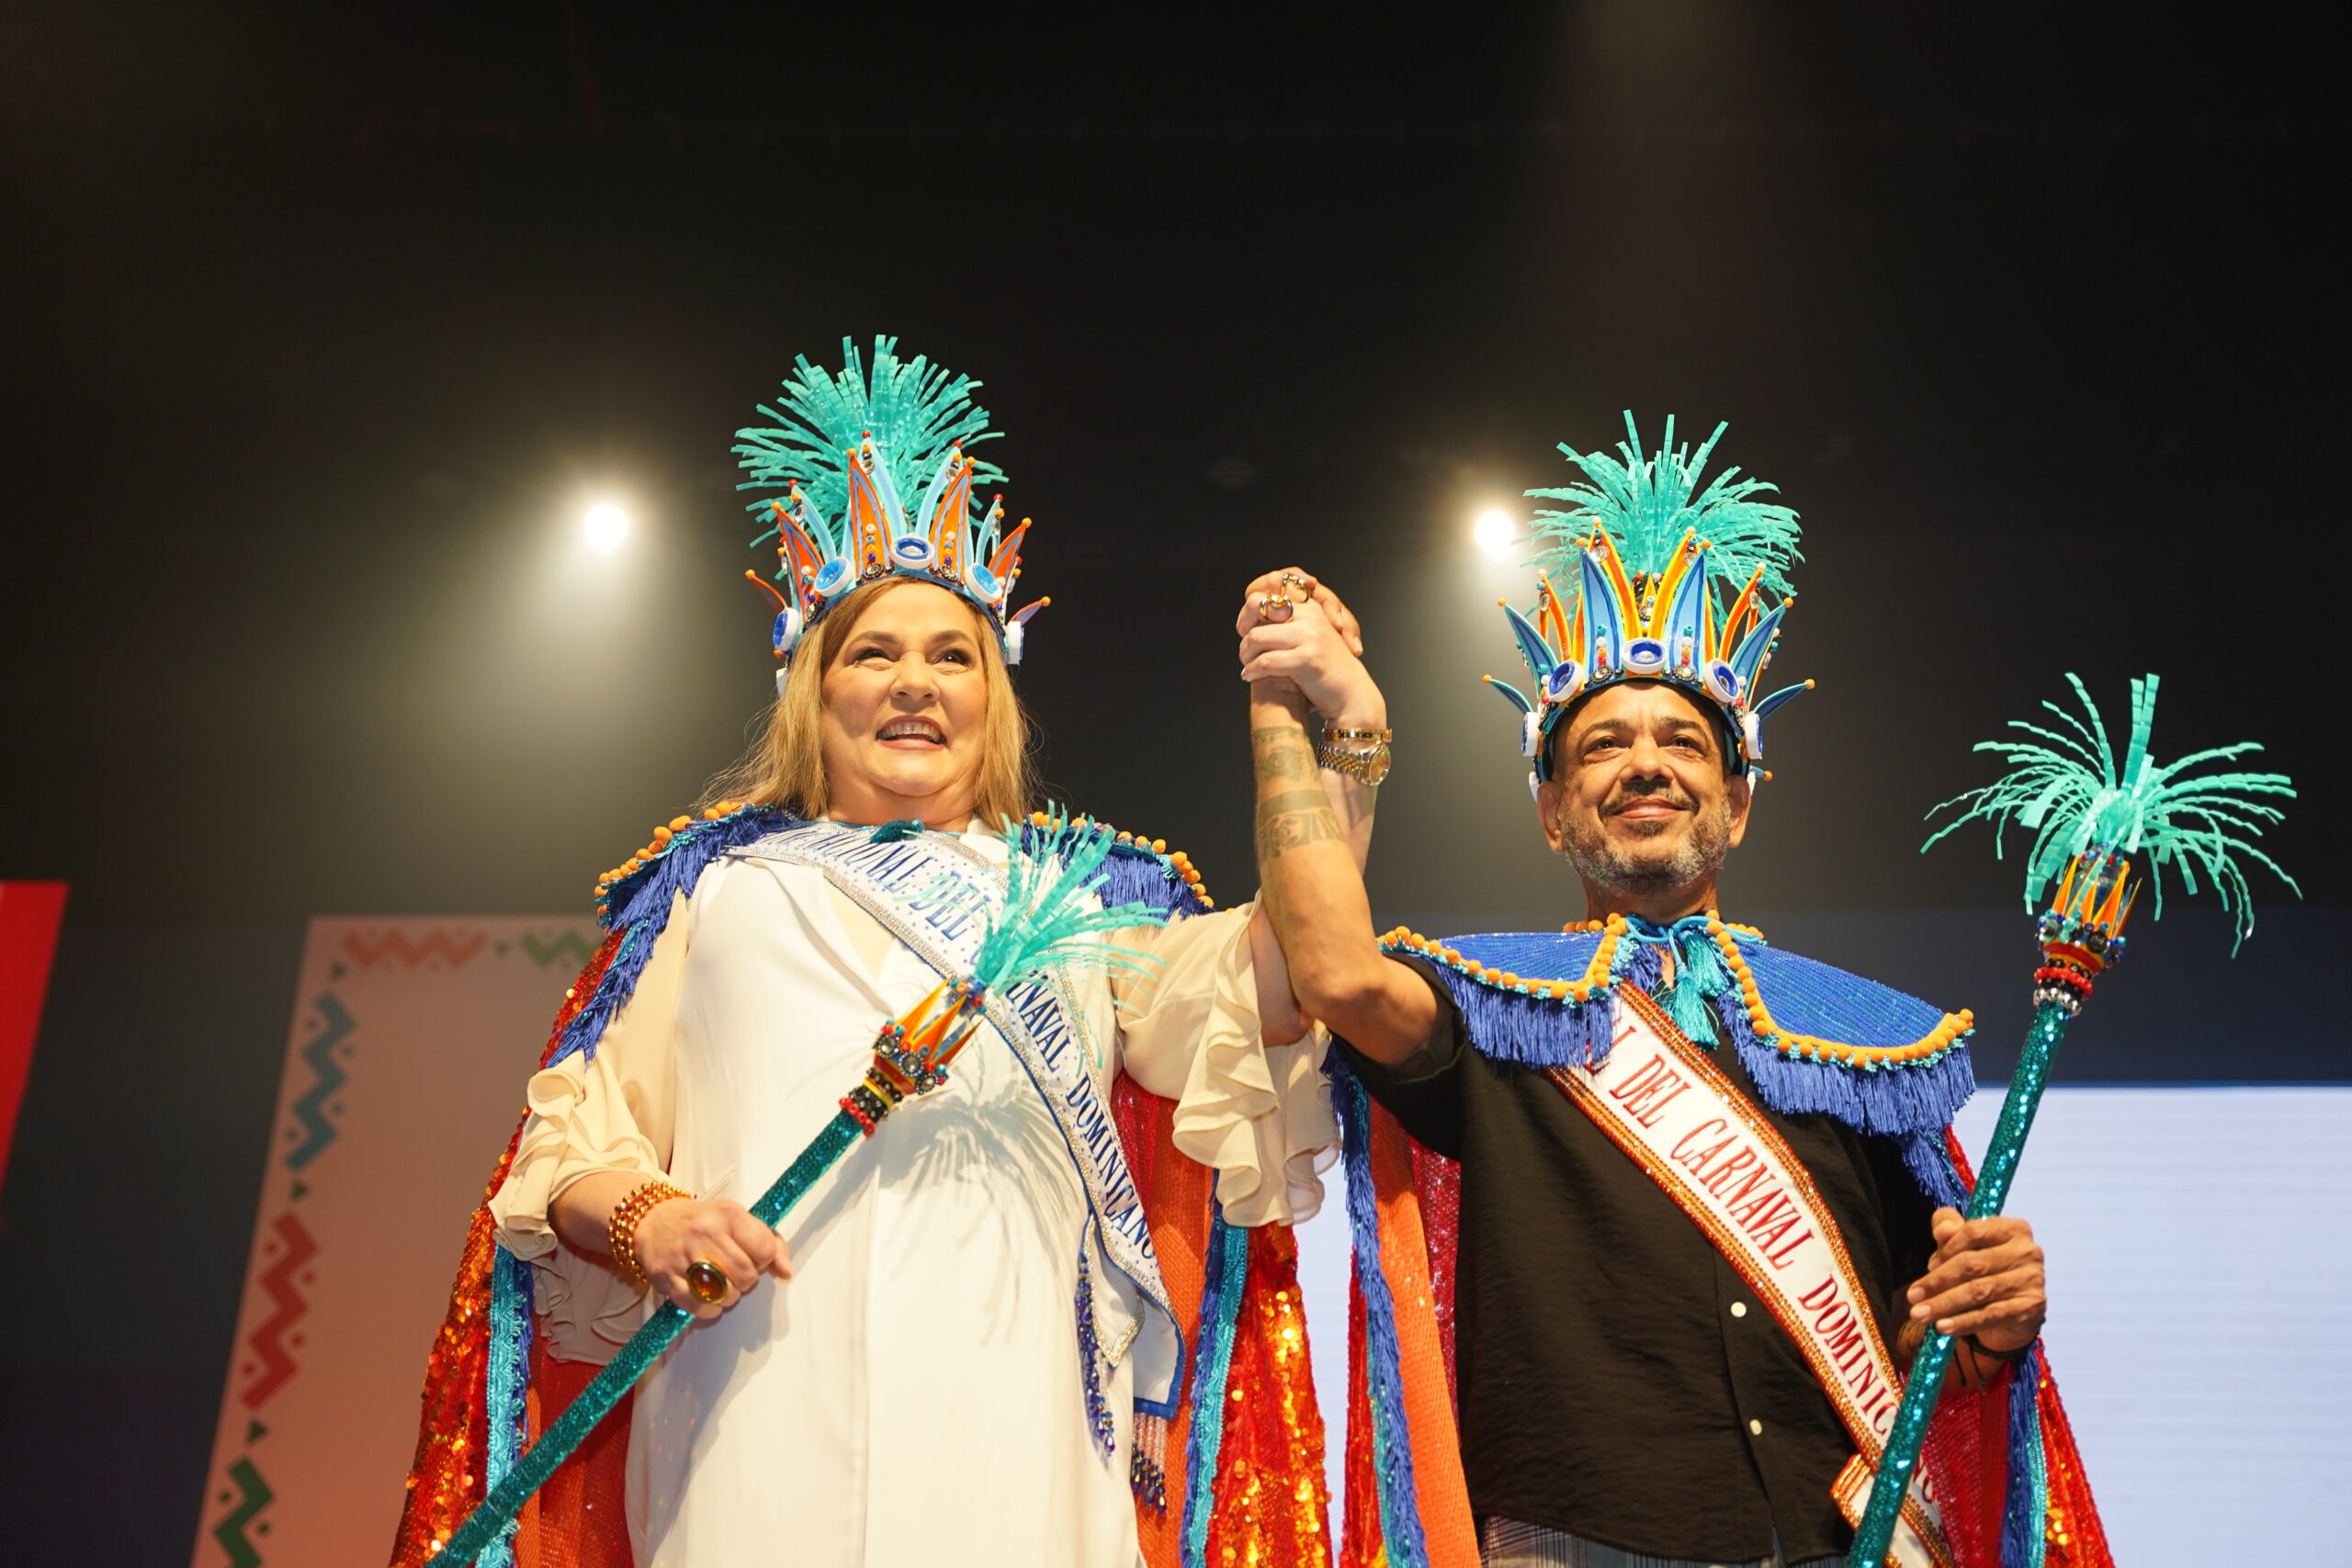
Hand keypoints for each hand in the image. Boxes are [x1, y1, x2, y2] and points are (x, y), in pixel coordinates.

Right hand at [631, 1196, 792, 1319]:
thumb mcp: (738, 1219)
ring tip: (721, 1283)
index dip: (765, 1260)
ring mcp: (683, 1255)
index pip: (765, 1249)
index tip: (754, 1258)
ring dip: (729, 1296)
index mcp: (728, 1214)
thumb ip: (769, 1242)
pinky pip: (699, 1307)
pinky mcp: (665, 1277)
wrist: (654, 1220)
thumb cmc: (703, 1222)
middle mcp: (705, 1232)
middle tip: (736, 1272)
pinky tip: (707, 1296)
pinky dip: (709, 1309)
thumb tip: (785, 1272)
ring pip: (725, 1294)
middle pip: (746, 1276)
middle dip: (747, 1280)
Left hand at [1237, 572, 1383, 727]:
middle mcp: (1310, 617)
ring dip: (1245, 654)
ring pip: (1256, 637)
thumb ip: (1287, 625)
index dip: (1247, 613)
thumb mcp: (1308, 639)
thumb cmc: (1325, 670)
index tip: (1244, 631)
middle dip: (1244, 631)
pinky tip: (1249, 676)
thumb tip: (1251, 616)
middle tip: (1245, 652)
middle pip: (1256, 608)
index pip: (1265, 594)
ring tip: (1247, 665)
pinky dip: (1252, 670)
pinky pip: (1266, 661)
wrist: (1351, 695)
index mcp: (1309, 608)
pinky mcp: (1307, 659)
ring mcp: (1310, 636)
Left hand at [1906, 1207, 2044, 1351]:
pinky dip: (1964, 1321)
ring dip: (1944, 1304)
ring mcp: (2032, 1281)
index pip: (1973, 1232)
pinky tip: (1943, 1327)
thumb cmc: (1985, 1268)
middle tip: (1912, 1297)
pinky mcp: (2031, 1308)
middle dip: (1937, 1282)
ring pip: (1979, 1291)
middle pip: (1972, 1265)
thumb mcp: (1965, 1244)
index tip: (1927, 1265)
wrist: (2013, 1307)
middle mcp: (2028, 1252)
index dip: (1946, 1249)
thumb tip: (1942, 1230)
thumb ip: (1949, 1228)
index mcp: (2013, 1229)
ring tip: (1920, 1315)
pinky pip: (1991, 1315)